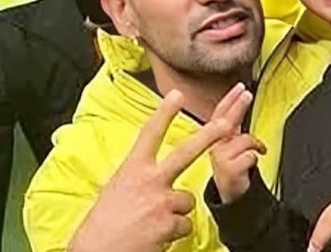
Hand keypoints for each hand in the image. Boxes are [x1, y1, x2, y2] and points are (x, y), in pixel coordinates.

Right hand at [68, 84, 251, 251]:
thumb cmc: (103, 224)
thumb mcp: (116, 190)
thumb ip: (138, 178)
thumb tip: (150, 173)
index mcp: (132, 169)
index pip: (150, 134)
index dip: (164, 112)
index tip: (177, 93)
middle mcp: (148, 181)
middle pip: (185, 153)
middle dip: (209, 135)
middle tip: (227, 122)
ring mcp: (160, 201)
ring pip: (188, 200)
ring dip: (176, 212)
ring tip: (153, 222)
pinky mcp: (169, 224)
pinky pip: (185, 224)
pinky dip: (174, 231)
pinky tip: (155, 236)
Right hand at [209, 82, 265, 203]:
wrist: (231, 196)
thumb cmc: (232, 169)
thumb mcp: (230, 145)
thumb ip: (233, 126)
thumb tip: (240, 104)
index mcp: (215, 139)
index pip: (220, 114)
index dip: (230, 99)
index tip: (239, 86)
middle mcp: (215, 146)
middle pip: (227, 121)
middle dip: (238, 106)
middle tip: (247, 94)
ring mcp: (220, 158)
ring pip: (245, 139)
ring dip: (255, 145)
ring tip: (257, 152)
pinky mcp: (228, 169)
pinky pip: (250, 155)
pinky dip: (255, 158)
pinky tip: (250, 165)